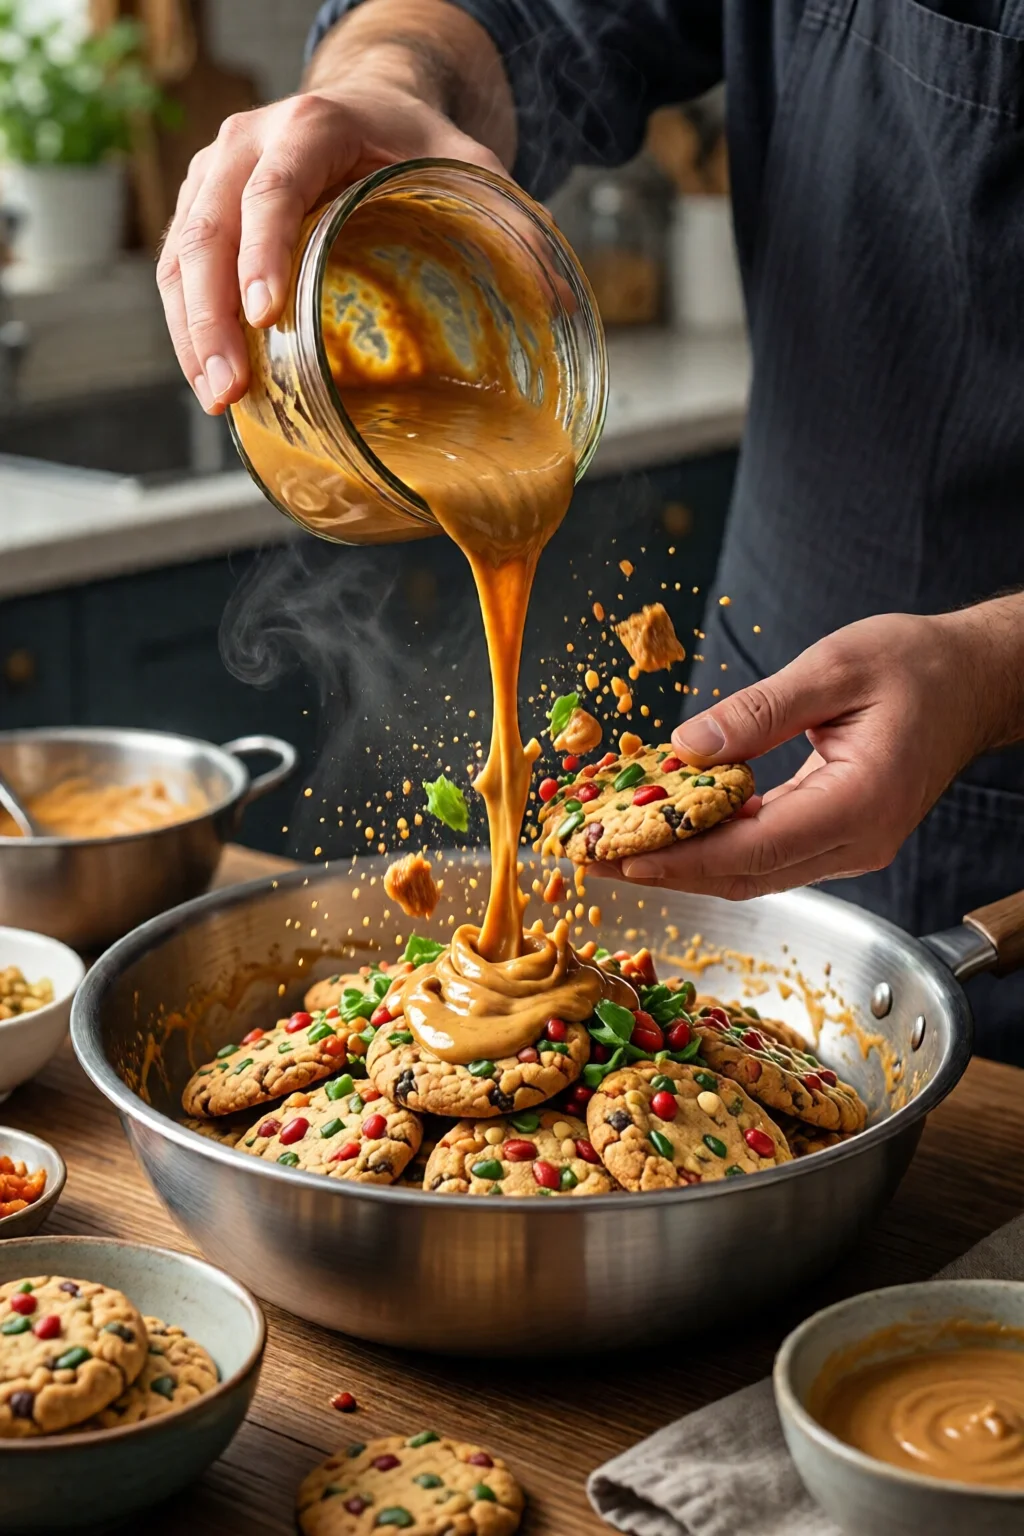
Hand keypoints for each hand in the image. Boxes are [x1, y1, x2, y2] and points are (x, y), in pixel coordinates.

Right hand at [157, 52, 506, 412]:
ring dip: (191, 333)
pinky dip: (187, 328)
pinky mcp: (202, 210)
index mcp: (313, 126)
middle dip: (211, 316)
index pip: (272, 185)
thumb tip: (561, 299)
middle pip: (209, 227)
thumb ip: (512, 224)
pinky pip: (179, 270)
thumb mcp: (471, 167)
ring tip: (218, 400)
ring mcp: (215, 176)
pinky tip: (212, 380)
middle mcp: (249, 143)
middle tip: (230, 389)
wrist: (369, 107)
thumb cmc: (416, 144)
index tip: (262, 312)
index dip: (262, 247)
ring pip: (182, 253)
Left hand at [592, 607, 1019, 900]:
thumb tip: (688, 744)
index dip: (683, 858)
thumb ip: (760, 711)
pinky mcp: (842, 837)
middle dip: (668, 870)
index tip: (623, 856)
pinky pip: (770, 854)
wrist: (973, 681)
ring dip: (686, 865)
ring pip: (755, 873)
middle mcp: (859, 840)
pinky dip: (717, 847)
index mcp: (861, 801)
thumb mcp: (835, 667)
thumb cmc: (917, 665)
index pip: (754, 849)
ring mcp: (853, 847)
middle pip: (747, 875)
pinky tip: (673, 830)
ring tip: (618, 850)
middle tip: (595, 861)